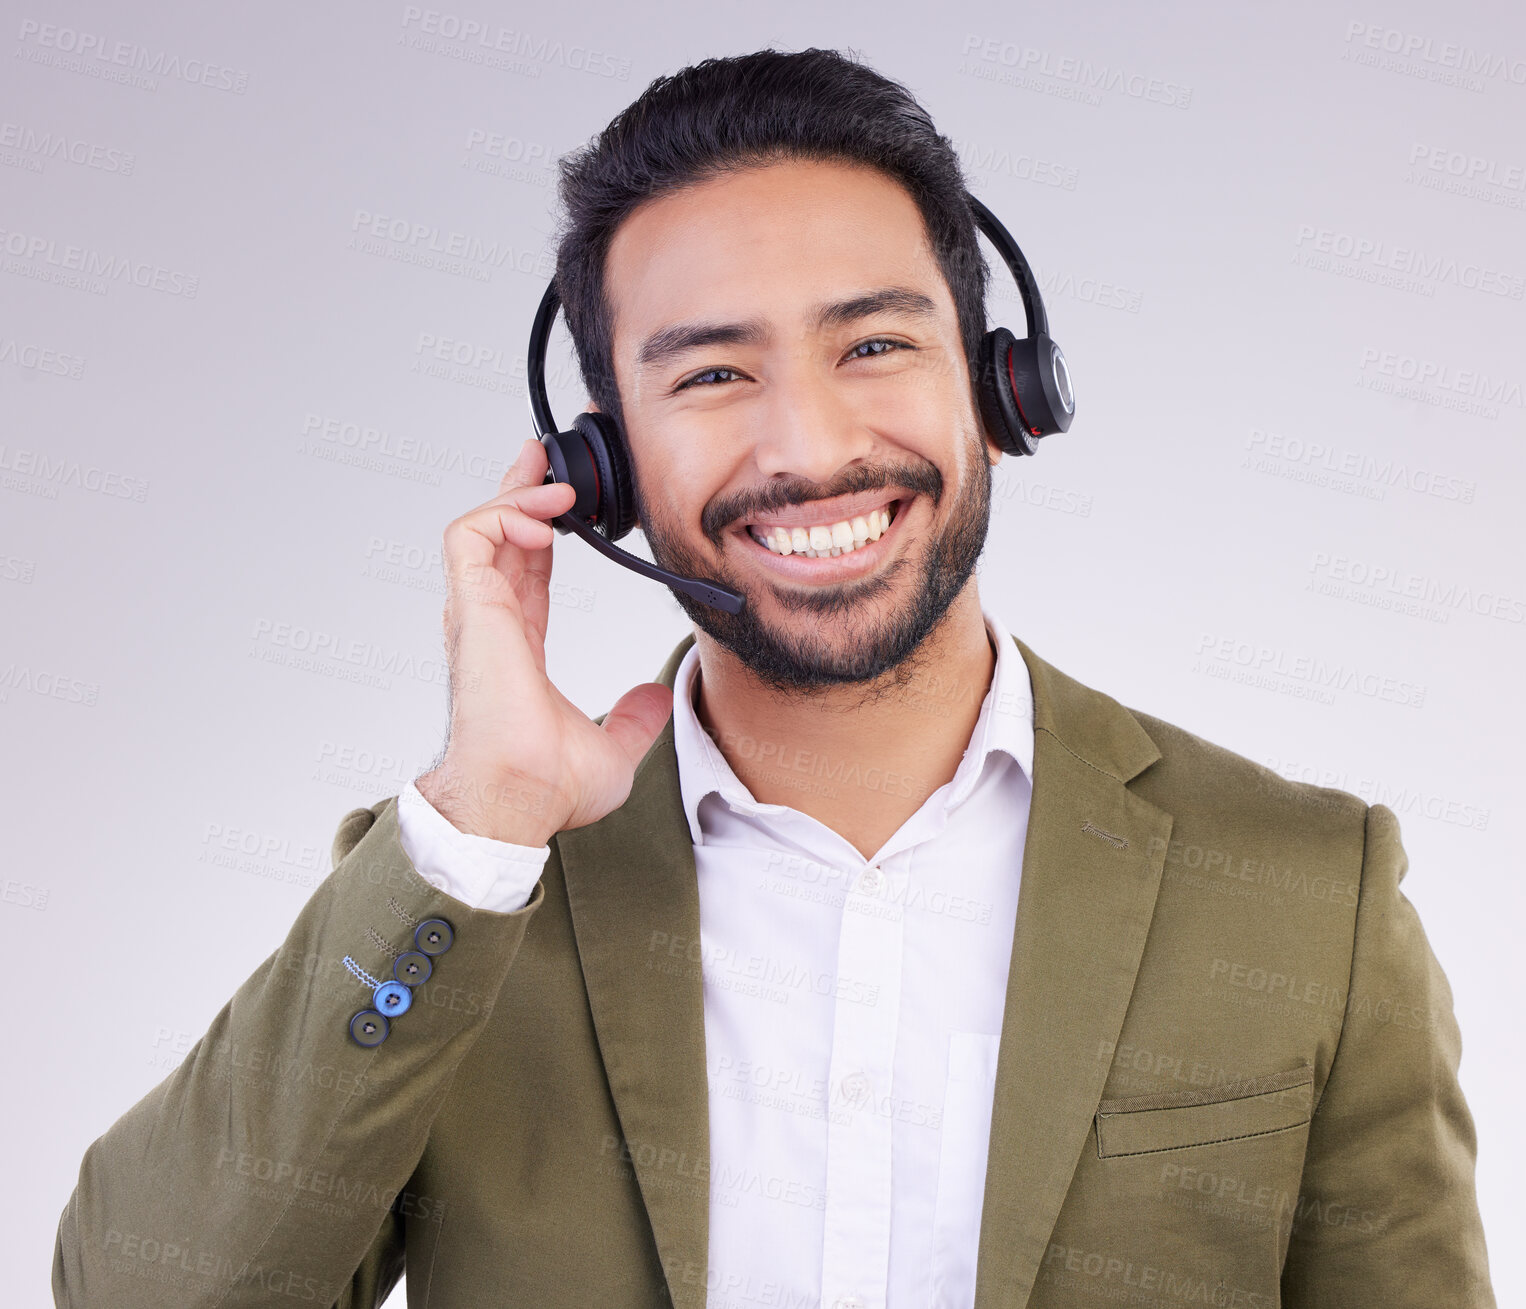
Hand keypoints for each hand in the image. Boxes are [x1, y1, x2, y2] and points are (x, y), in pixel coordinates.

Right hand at [414, 437, 673, 844]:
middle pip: (500, 534)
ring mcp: (476, 615)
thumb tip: (654, 699)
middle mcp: (491, 623)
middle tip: (547, 453)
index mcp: (516, 644)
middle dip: (523, 487)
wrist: (517, 802)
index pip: (525, 568)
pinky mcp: (471, 611)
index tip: (568, 496)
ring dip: (517, 495)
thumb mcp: (612, 748)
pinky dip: (505, 514)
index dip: (543, 527)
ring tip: (559, 485)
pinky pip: (471, 538)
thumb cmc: (544, 787)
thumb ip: (633, 718)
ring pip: (481, 526)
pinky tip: (548, 517)